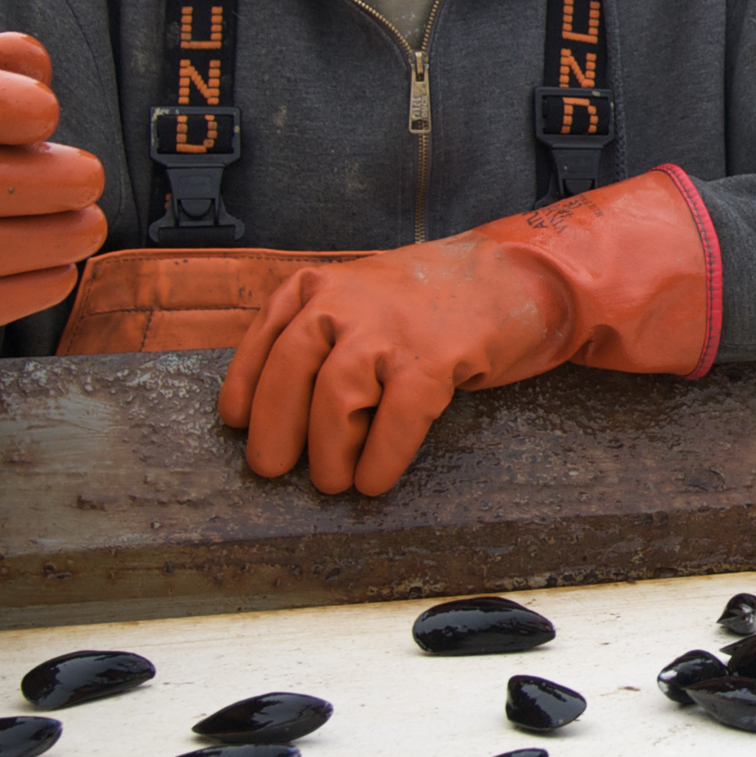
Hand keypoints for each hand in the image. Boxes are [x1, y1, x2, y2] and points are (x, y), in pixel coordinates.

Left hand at [218, 167, 717, 495]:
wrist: (518, 274)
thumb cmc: (437, 299)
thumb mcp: (364, 295)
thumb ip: (325, 332)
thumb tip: (285, 407)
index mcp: (322, 285)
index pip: (266, 340)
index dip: (246, 387)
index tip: (237, 423)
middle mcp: (347, 300)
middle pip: (291, 373)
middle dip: (276, 429)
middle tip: (273, 469)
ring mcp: (391, 328)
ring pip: (335, 398)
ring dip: (328, 450)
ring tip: (333, 481)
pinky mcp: (434, 357)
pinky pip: (396, 418)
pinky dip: (380, 457)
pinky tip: (374, 481)